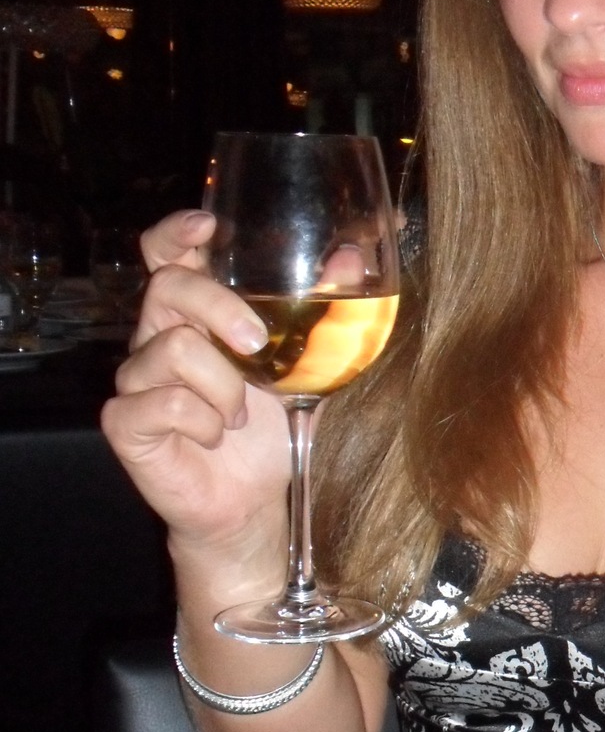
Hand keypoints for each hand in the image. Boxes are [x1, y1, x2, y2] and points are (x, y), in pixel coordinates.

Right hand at [100, 210, 290, 560]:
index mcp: (196, 314)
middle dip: (219, 307)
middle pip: (168, 286)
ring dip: (224, 386)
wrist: (252, 504)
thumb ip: (325, 317)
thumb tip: (352, 261)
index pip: (166, 253)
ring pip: (173, 349)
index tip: (207, 227)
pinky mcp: (126, 421)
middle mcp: (157, 336)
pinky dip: (203, 422)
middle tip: (258, 345)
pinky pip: (164, 403)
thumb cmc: (272, 429)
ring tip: (238, 417)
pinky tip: (214, 438)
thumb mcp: (311, 368)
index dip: (177, 232)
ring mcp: (137, 378)